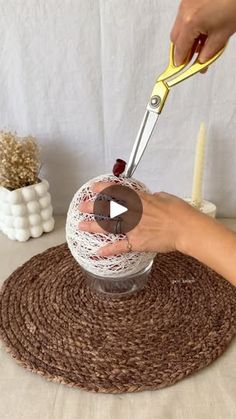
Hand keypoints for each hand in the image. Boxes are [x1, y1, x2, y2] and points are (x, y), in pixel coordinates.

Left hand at [78, 182, 199, 256]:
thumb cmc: (180, 212)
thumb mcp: (164, 197)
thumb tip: (149, 198)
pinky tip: (98, 252)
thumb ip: (152, 198)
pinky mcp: (137, 242)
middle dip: (93, 207)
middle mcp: (133, 212)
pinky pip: (120, 246)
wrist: (186, 228)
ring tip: (82, 225)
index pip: (117, 191)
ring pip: (109, 226)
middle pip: (108, 208)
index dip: (103, 189)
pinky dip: (109, 250)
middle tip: (82, 207)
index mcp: (140, 199)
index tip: (94, 188)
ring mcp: (133, 228)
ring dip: (93, 226)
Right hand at [171, 0, 235, 64]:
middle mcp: (184, 11)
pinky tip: (202, 30)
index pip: (180, 49)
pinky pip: (185, 16)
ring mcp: (186, 2)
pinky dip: (190, 26)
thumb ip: (209, 52)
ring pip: (179, 26)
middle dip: (182, 50)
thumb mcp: (222, 34)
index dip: (181, 61)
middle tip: (191, 59)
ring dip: (187, 37)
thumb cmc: (233, 4)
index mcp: (190, 22)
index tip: (183, 68)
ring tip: (200, 44)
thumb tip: (201, 62)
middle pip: (175, 38)